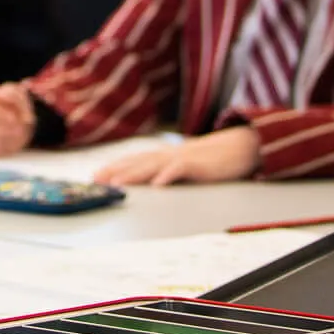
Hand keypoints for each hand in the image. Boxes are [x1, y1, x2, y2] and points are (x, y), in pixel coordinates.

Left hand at [94, 126, 261, 186]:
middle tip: (96, 181)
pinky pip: (180, 169)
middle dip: (115, 171)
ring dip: (133, 174)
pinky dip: (168, 175)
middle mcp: (168, 155)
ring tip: (117, 184)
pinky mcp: (197, 164)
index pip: (133, 160)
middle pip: (137, 162)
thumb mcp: (183, 167)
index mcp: (163, 156)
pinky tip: (158, 185)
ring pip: (153, 165)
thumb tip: (149, 184)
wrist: (239, 149)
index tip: (94, 176)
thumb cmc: (210, 161)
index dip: (113, 167)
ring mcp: (181, 158)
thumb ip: (166, 172)